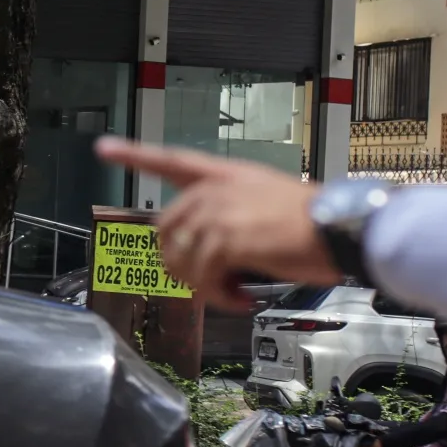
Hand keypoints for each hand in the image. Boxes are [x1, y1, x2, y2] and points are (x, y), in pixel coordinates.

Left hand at [93, 138, 341, 310]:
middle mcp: (215, 189)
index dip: (135, 154)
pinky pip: (202, 278)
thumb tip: (206, 252)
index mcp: (225, 174)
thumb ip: (229, 215)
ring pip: (181, 260)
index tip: (104, 147)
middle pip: (165, 231)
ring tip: (235, 292)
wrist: (341, 228)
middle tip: (217, 283)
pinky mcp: (224, 240)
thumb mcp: (265, 203)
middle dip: (183, 265)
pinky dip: (219, 297)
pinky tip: (241, 298)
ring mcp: (217, 212)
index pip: (171, 160)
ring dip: (205, 287)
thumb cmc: (315, 222)